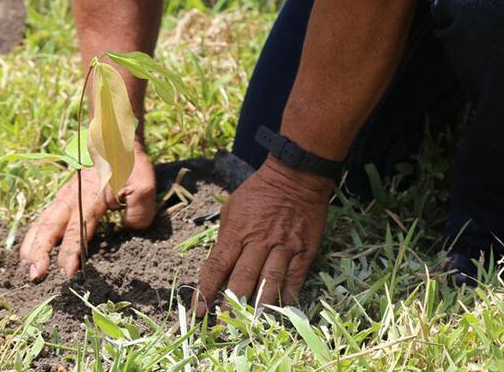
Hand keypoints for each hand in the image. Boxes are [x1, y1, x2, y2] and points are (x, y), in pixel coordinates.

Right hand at [20, 145, 155, 280]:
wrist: (115, 140)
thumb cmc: (129, 165)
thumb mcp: (143, 183)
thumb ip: (139, 207)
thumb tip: (131, 228)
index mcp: (91, 196)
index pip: (79, 227)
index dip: (71, 250)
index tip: (67, 272)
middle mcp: (71, 198)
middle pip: (51, 227)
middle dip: (41, 252)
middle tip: (35, 275)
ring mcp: (64, 198)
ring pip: (42, 223)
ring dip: (32, 246)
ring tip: (27, 268)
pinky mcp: (61, 199)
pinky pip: (43, 219)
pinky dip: (34, 237)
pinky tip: (29, 253)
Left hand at [194, 157, 332, 315]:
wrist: (296, 177)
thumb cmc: (259, 193)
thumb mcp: (232, 209)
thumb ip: (225, 238)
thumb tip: (217, 267)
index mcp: (237, 232)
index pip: (217, 266)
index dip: (206, 292)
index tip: (199, 311)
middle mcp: (259, 241)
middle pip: (242, 280)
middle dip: (231, 306)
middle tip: (224, 327)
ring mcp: (283, 247)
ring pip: (269, 283)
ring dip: (259, 307)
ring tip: (250, 326)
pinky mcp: (304, 250)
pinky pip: (295, 279)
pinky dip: (286, 297)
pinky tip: (279, 310)